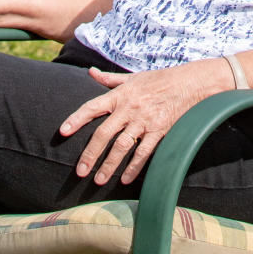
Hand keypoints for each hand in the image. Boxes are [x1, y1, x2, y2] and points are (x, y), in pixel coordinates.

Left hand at [59, 59, 232, 185]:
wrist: (189, 83)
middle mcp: (129, 109)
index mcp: (120, 95)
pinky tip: (126, 180)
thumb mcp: (133, 77)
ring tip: (98, 180)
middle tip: (79, 171)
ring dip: (109, 165)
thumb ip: (110, 79)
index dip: (76, 119)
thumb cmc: (159, 80)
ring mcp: (144, 121)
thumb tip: (91, 73)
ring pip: (122, 147)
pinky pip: (144, 153)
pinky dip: (134, 167)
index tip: (63, 132)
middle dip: (90, 154)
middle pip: (104, 133)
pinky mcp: (159, 131)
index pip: (93, 107)